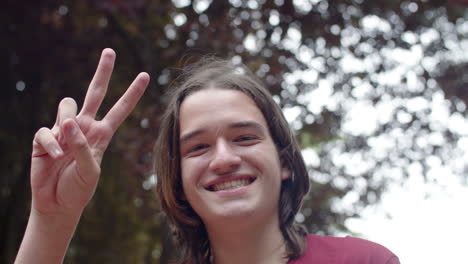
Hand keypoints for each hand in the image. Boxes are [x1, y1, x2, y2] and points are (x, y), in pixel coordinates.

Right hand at [30, 48, 148, 216]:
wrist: (58, 204)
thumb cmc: (79, 189)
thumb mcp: (91, 171)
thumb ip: (82, 147)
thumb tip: (69, 120)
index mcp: (102, 134)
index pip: (120, 109)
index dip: (132, 94)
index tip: (145, 76)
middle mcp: (84, 127)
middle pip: (95, 92)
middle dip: (103, 72)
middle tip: (110, 51)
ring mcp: (64, 130)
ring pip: (67, 104)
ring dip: (67, 123)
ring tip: (65, 149)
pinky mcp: (45, 138)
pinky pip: (47, 130)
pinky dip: (52, 144)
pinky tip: (54, 157)